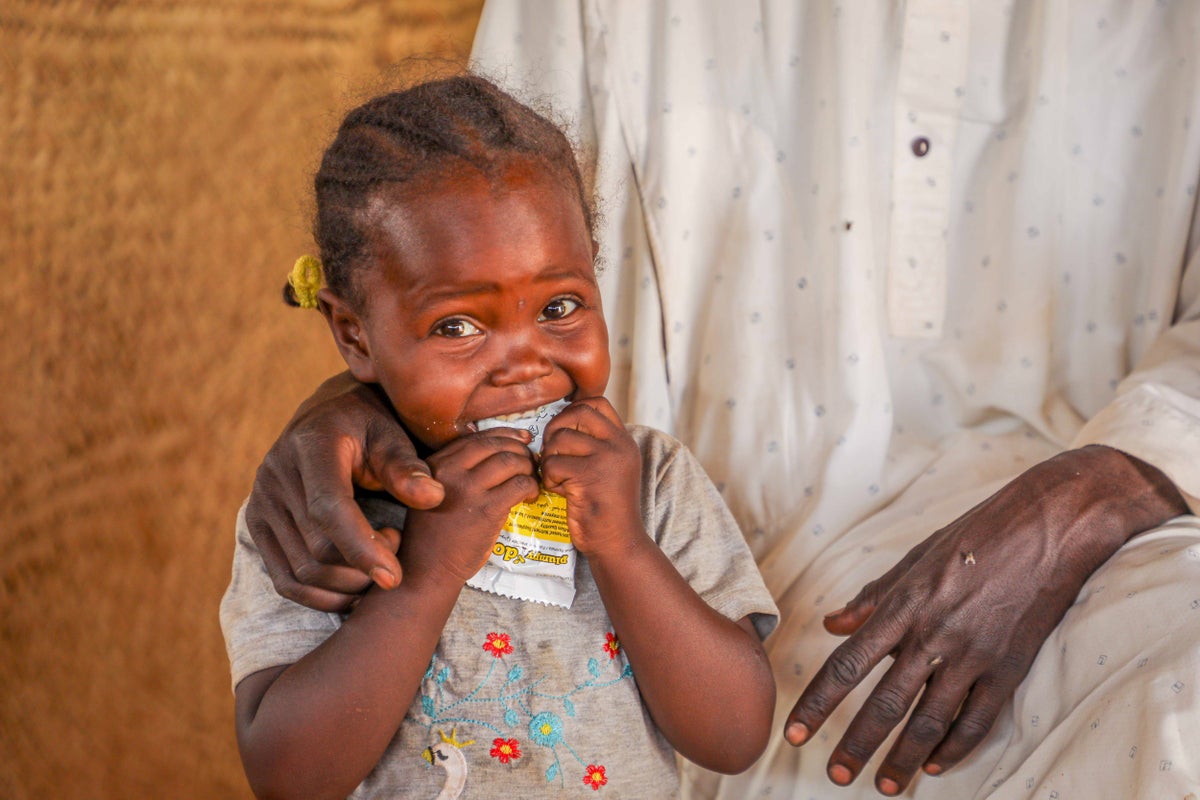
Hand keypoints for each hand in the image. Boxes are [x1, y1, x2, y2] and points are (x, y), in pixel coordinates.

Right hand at [245, 372, 444, 611]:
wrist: (331, 417)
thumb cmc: (371, 426)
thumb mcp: (393, 434)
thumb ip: (407, 466)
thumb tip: (433, 497)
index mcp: (311, 445)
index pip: (328, 508)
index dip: (361, 548)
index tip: (394, 577)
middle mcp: (276, 474)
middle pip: (316, 549)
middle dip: (363, 566)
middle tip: (397, 546)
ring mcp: (261, 502)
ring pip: (301, 573)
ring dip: (346, 586)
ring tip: (379, 562)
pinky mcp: (259, 525)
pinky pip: (285, 580)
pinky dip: (322, 595)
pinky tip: (356, 583)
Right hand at [401, 429, 539, 583]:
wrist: (427, 571)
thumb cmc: (435, 536)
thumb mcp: (433, 493)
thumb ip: (457, 472)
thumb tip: (500, 453)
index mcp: (435, 464)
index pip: (477, 438)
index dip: (505, 435)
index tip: (521, 439)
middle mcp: (449, 471)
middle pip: (496, 445)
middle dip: (520, 450)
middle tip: (532, 462)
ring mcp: (467, 489)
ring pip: (511, 461)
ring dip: (529, 468)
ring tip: (532, 480)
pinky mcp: (486, 510)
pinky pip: (520, 485)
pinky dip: (532, 487)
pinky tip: (530, 496)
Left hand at [540, 397, 642, 556]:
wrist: (618, 542)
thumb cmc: (606, 507)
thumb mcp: (610, 468)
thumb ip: (594, 445)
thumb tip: (559, 424)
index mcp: (623, 441)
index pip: (597, 403)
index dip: (573, 412)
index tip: (564, 432)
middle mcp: (618, 446)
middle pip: (578, 413)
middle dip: (556, 428)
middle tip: (552, 451)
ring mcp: (606, 459)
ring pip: (561, 439)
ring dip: (550, 458)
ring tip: (557, 476)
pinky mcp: (589, 477)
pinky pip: (553, 464)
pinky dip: (549, 478)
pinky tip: (559, 491)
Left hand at [783, 445, 1185, 795]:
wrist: (1047, 528)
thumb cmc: (974, 537)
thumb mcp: (914, 559)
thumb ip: (872, 598)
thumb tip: (831, 624)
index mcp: (903, 606)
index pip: (847, 665)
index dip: (818, 704)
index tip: (794, 734)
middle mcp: (932, 635)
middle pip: (885, 703)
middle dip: (856, 745)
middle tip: (834, 775)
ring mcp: (973, 655)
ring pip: (930, 721)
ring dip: (903, 759)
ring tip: (883, 786)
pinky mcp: (1009, 668)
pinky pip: (979, 720)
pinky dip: (955, 748)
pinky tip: (935, 765)